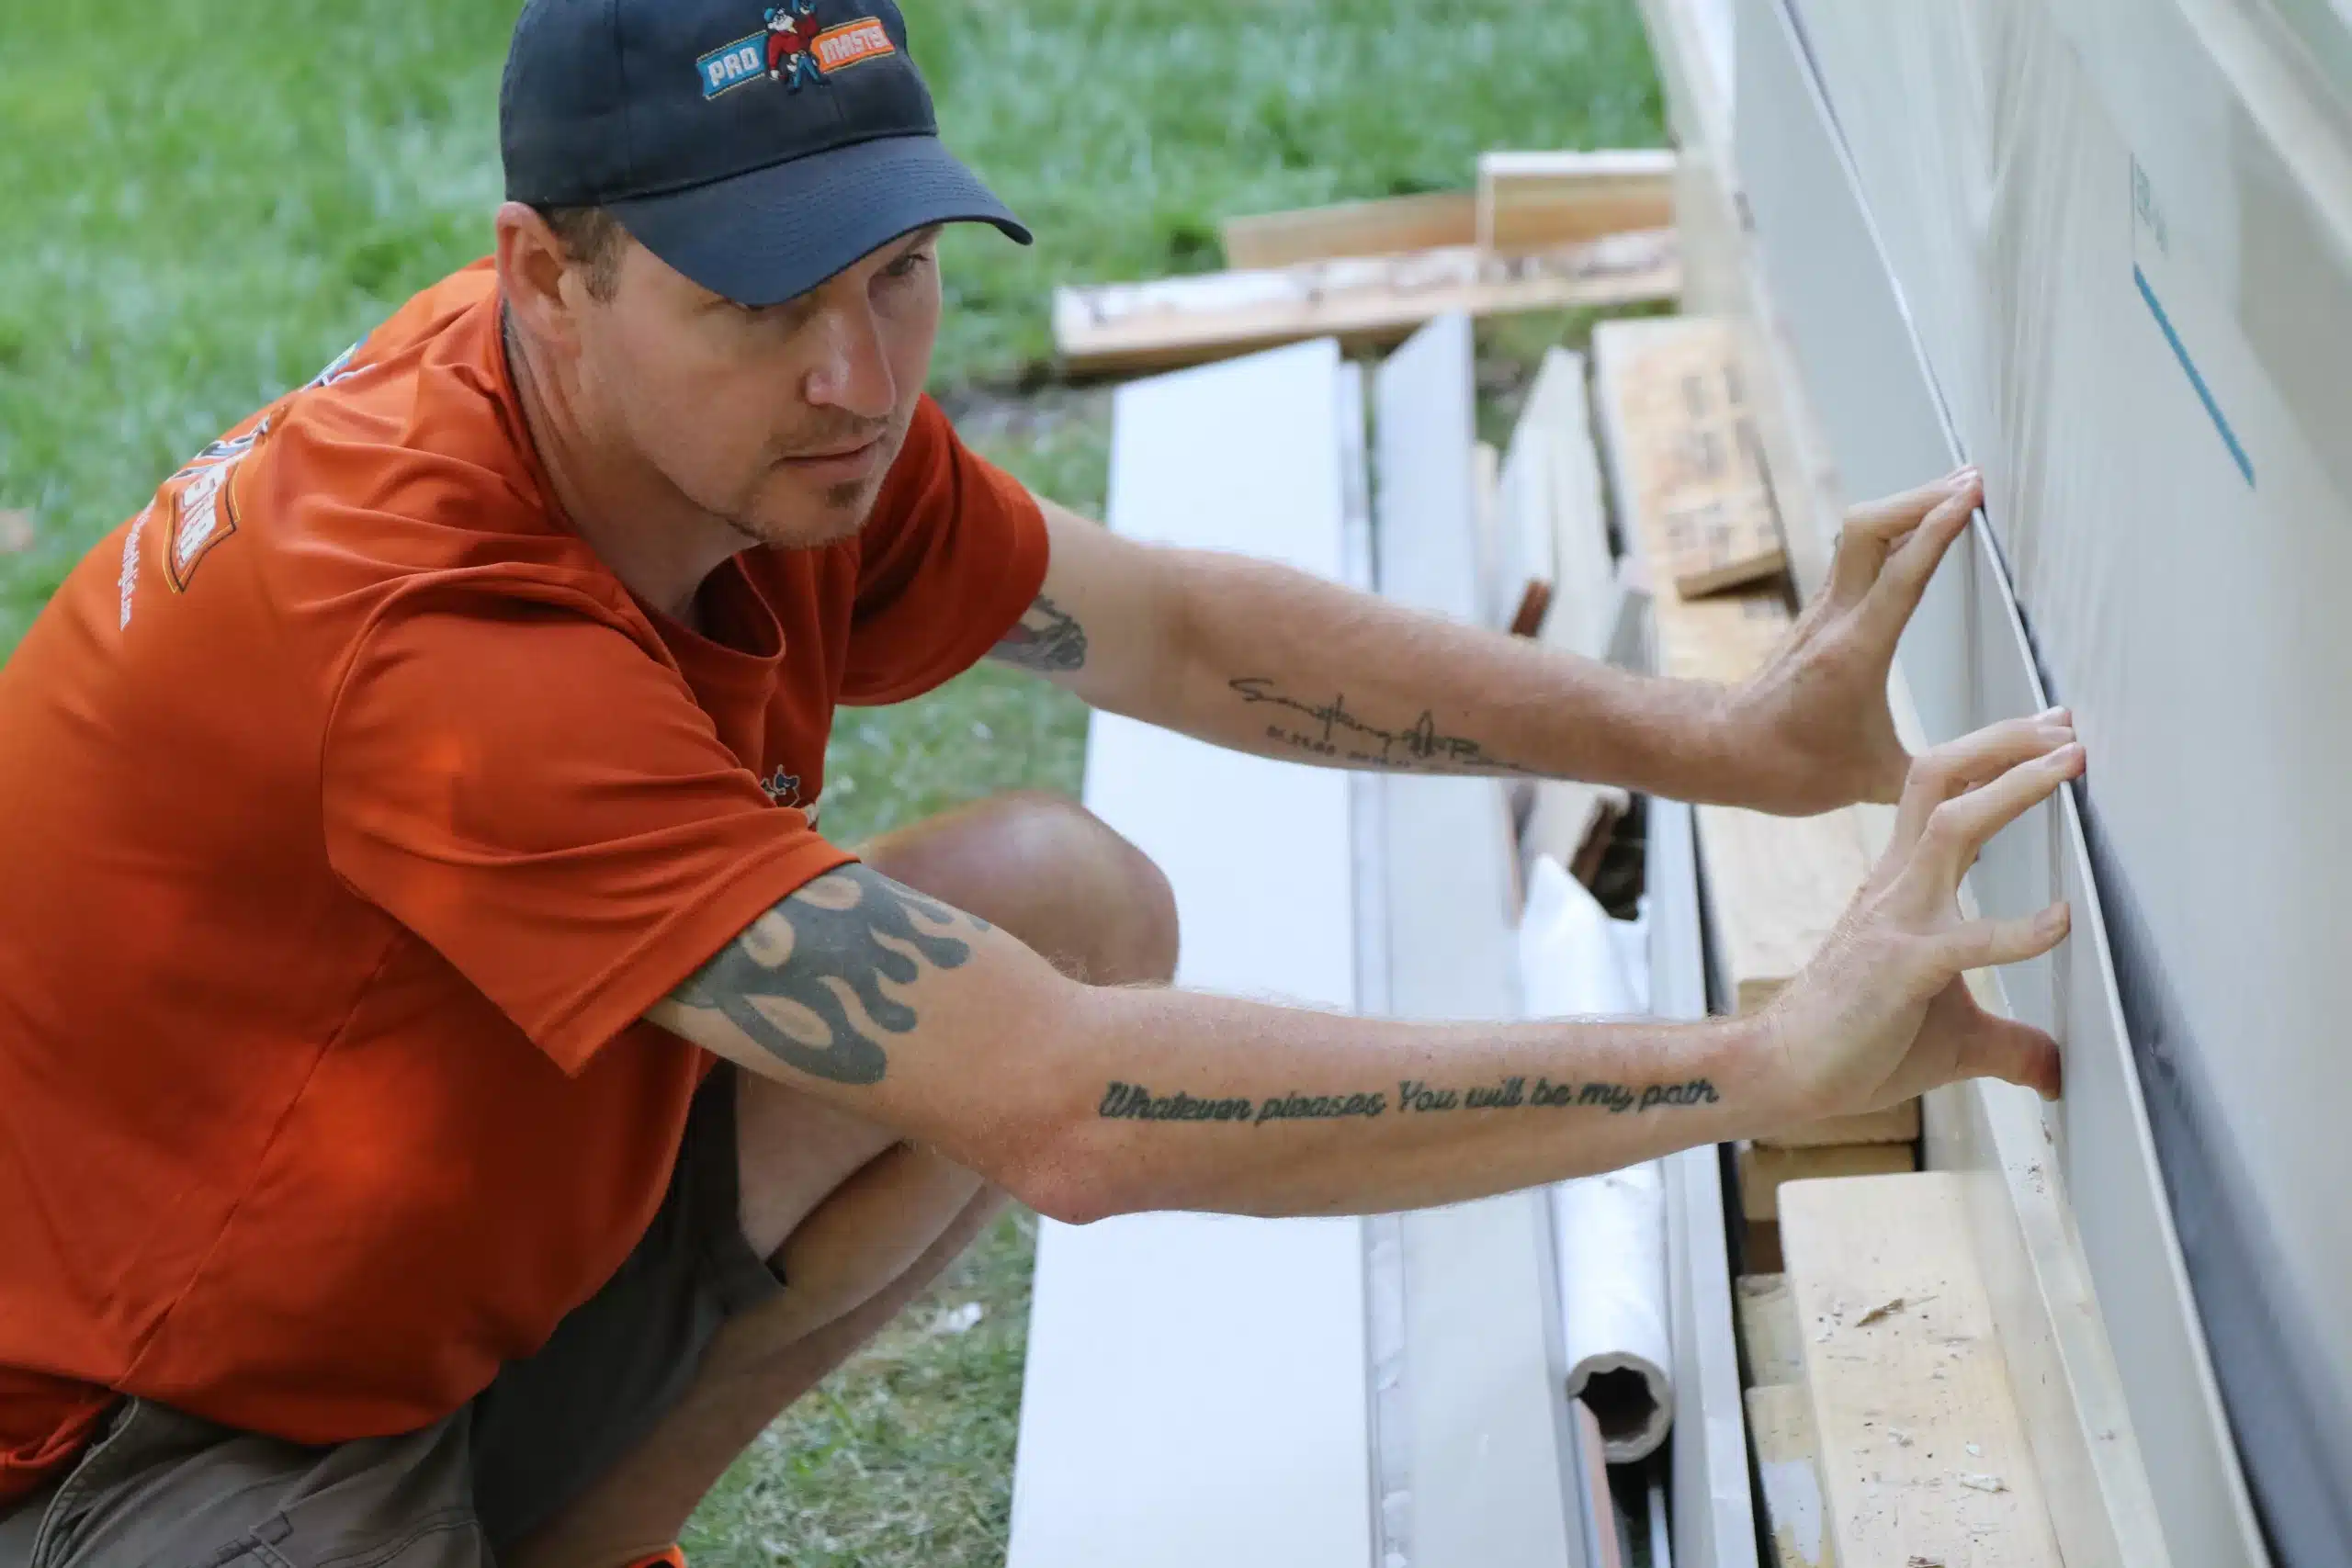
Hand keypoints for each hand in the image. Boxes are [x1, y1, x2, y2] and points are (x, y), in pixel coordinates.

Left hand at [1726, 469, 1982, 813]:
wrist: (1725, 752)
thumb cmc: (1793, 769)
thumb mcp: (1879, 780)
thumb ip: (1949, 773)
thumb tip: (2016, 767)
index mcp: (1853, 654)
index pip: (1900, 574)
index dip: (1937, 528)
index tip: (1971, 494)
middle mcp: (1834, 619)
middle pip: (1868, 530)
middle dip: (1919, 497)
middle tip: (1971, 479)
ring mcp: (1822, 610)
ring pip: (1858, 534)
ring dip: (1904, 506)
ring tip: (1954, 489)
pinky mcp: (1820, 612)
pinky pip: (1855, 553)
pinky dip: (1890, 529)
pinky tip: (1917, 525)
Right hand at [1757, 714, 2083, 1119]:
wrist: (1783, 1071)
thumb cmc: (1855, 1042)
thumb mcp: (1953, 1036)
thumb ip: (2011, 1042)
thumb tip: (2057, 1075)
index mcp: (1902, 882)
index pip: (1943, 792)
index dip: (1993, 755)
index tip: (2046, 734)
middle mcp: (1897, 884)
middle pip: (1939, 777)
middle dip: (2002, 743)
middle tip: (2064, 725)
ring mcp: (1897, 919)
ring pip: (1951, 823)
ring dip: (2012, 788)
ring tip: (2067, 765)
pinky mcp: (1903, 967)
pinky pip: (1969, 938)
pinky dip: (2021, 929)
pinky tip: (2062, 921)